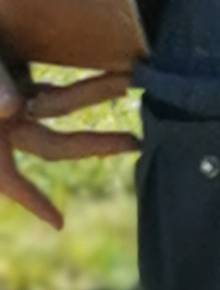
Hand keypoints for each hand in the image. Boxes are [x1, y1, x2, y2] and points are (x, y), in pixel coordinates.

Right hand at [0, 54, 137, 232]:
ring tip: (130, 80)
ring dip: (94, 92)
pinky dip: (75, 83)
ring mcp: (10, 98)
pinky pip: (48, 85)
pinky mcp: (13, 68)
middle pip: (53, 144)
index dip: (33, 200)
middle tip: (136, 143)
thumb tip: (13, 109)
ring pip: (58, 104)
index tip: (59, 222)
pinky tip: (108, 70)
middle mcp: (1, 123)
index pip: (9, 180)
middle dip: (94, 144)